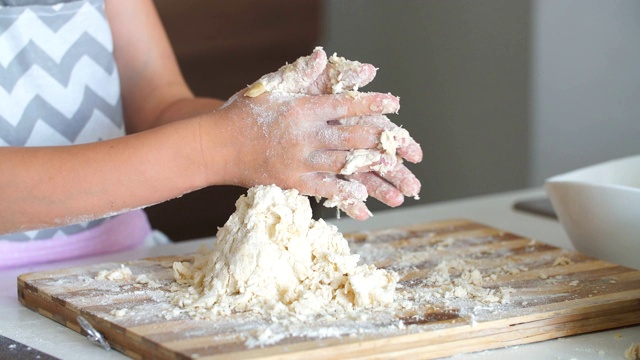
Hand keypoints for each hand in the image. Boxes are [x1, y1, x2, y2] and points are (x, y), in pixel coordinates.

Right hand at [202, 90, 400, 214]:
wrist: (213, 147)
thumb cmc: (242, 113)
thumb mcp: (269, 87)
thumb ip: (299, 73)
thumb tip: (322, 56)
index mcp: (302, 108)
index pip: (345, 104)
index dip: (372, 104)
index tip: (395, 104)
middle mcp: (305, 135)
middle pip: (352, 137)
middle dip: (384, 142)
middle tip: (410, 147)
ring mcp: (299, 161)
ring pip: (344, 165)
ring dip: (373, 172)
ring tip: (398, 177)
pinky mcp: (292, 181)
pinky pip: (324, 190)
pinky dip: (345, 195)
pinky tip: (364, 200)